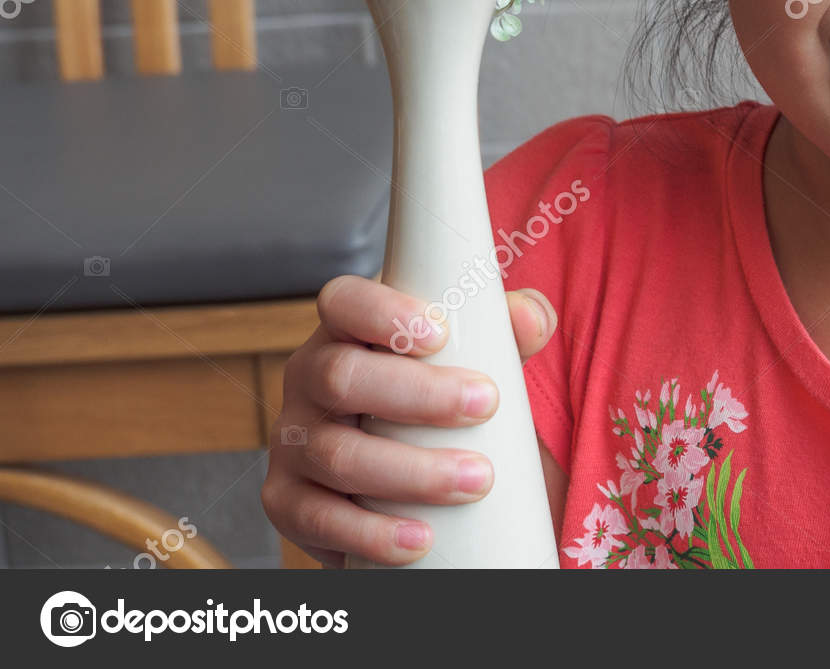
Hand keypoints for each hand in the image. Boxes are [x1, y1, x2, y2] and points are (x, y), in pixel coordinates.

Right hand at [262, 275, 558, 566]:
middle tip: (486, 406)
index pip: (343, 301)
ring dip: (410, 471)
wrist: (410, 477)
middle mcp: (309, 380)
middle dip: (418, 394)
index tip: (440, 334)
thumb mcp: (476, 357)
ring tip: (476, 480)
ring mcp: (292, 442)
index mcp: (347, 332)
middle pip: (341, 376)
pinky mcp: (288, 502)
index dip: (382, 312)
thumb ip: (508, 330)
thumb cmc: (444, 397)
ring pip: (335, 453)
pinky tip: (419, 539)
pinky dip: (370, 533)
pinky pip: (317, 519)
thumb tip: (530, 319)